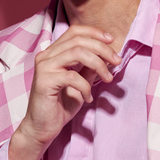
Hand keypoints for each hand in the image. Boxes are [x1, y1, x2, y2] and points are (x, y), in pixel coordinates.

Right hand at [8, 25, 120, 159]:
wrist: (42, 127)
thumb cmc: (60, 106)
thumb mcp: (80, 84)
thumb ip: (89, 69)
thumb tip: (107, 56)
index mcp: (53, 53)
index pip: (74, 31)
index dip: (94, 33)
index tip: (112, 41)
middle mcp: (46, 55)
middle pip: (78, 40)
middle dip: (102, 49)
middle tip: (117, 61)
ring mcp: (43, 67)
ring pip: (77, 53)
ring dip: (98, 64)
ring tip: (107, 79)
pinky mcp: (44, 81)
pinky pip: (73, 77)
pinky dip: (86, 86)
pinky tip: (88, 98)